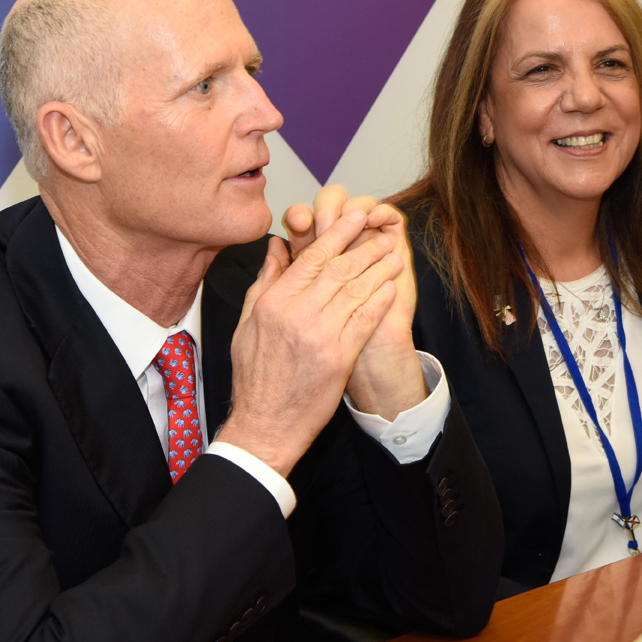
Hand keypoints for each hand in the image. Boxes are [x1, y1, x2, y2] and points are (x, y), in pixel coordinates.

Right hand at [216, 209, 402, 475]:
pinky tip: (391, 288)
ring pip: (355, 291)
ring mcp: (319, 335)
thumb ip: (265, 281)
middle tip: (381, 233)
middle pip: (338, 269)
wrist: (265, 424)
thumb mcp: (248, 323)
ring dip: (378, 270)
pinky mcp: (339, 357)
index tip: (355, 216)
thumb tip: (276, 246)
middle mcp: (296, 314)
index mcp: (273, 302)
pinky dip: (379, 301)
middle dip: (364, 247)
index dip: (337, 233)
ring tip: (393, 256)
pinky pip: (364, 320)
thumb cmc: (255, 375)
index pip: (311, 257)